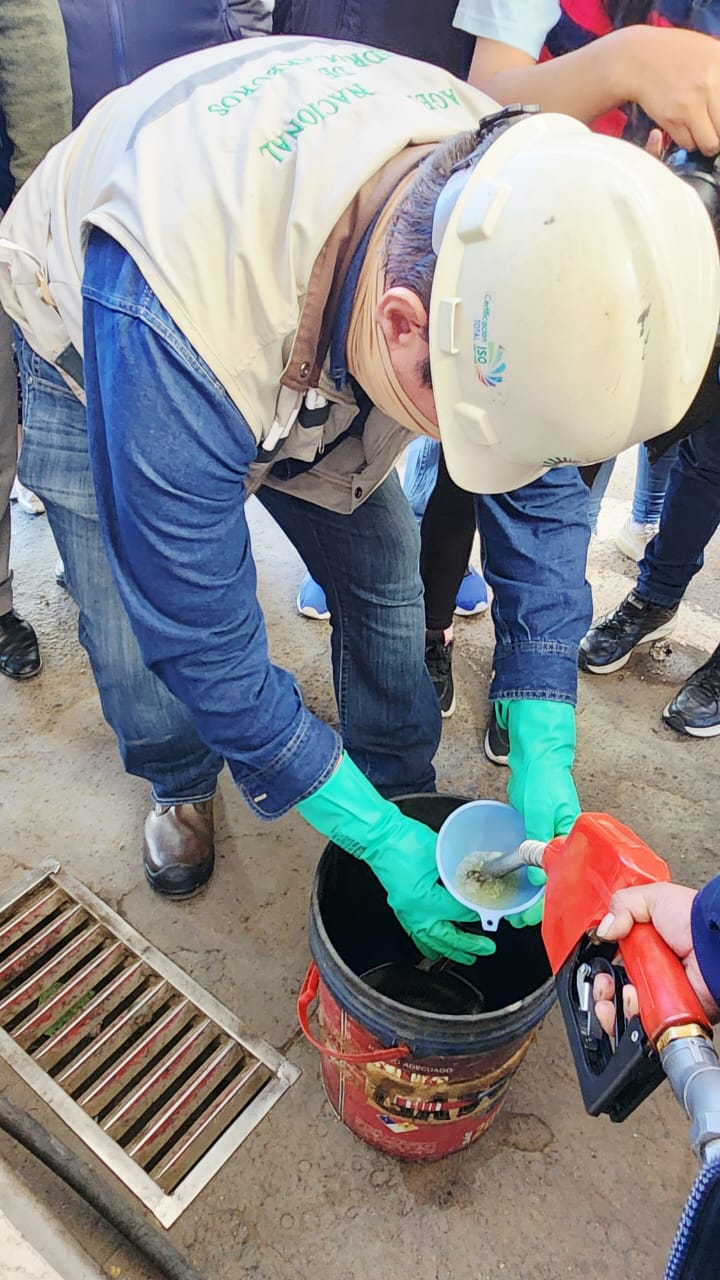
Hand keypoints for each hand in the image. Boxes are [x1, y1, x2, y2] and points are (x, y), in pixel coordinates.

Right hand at [296, 754, 495, 964]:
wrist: (378, 836)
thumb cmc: (403, 840)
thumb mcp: (437, 854)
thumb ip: (456, 871)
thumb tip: (474, 881)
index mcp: (424, 899)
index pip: (458, 912)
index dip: (476, 913)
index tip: (489, 913)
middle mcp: (414, 910)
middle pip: (445, 936)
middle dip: (466, 945)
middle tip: (484, 950)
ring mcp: (405, 910)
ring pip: (429, 939)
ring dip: (448, 949)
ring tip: (464, 957)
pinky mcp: (400, 906)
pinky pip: (416, 933)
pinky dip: (428, 943)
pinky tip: (433, 947)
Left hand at [495, 699, 580, 928]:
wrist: (535, 755)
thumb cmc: (544, 779)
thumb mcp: (539, 813)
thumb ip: (537, 845)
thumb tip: (538, 879)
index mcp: (573, 840)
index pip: (563, 881)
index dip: (546, 902)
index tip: (529, 917)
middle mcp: (564, 844)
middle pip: (552, 882)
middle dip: (535, 903)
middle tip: (515, 918)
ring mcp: (550, 839)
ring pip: (541, 873)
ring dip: (528, 890)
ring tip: (512, 908)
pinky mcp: (537, 832)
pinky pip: (531, 860)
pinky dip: (523, 873)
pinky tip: (513, 884)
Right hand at [592, 882, 719, 1035]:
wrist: (714, 945)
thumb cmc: (694, 919)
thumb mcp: (653, 897)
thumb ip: (622, 905)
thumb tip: (602, 929)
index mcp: (646, 944)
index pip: (614, 958)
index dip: (602, 964)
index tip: (598, 965)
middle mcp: (652, 970)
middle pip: (615, 987)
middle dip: (604, 989)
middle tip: (606, 984)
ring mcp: (659, 992)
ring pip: (626, 1008)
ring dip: (617, 1004)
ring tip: (626, 993)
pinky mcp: (669, 1011)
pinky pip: (644, 1021)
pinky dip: (634, 1017)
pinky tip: (636, 1003)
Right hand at [622, 26, 719, 153]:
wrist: (639, 59)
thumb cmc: (676, 54)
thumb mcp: (710, 51)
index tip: (717, 117)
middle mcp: (709, 84)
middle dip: (718, 133)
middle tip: (713, 129)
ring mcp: (690, 103)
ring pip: (709, 143)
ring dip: (706, 141)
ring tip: (700, 130)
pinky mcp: (672, 119)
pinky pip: (688, 143)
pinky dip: (688, 141)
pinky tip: (685, 128)